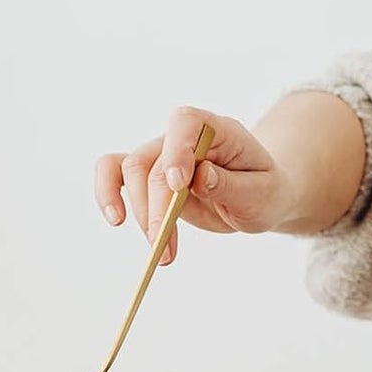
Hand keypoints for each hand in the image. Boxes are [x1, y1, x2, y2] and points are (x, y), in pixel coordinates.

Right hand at [95, 106, 295, 264]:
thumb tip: (200, 177)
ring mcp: (162, 155)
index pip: (186, 122)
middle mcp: (184, 138)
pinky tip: (116, 220)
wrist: (256, 197)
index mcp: (218, 131)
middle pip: (152, 159)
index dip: (176, 149)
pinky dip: (107, 194)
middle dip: (154, 206)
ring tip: (157, 249)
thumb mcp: (263, 194)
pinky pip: (114, 174)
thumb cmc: (264, 191)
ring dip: (137, 212)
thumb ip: (232, 185)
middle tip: (163, 245)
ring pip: (127, 169)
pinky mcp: (149, 177)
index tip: (178, 185)